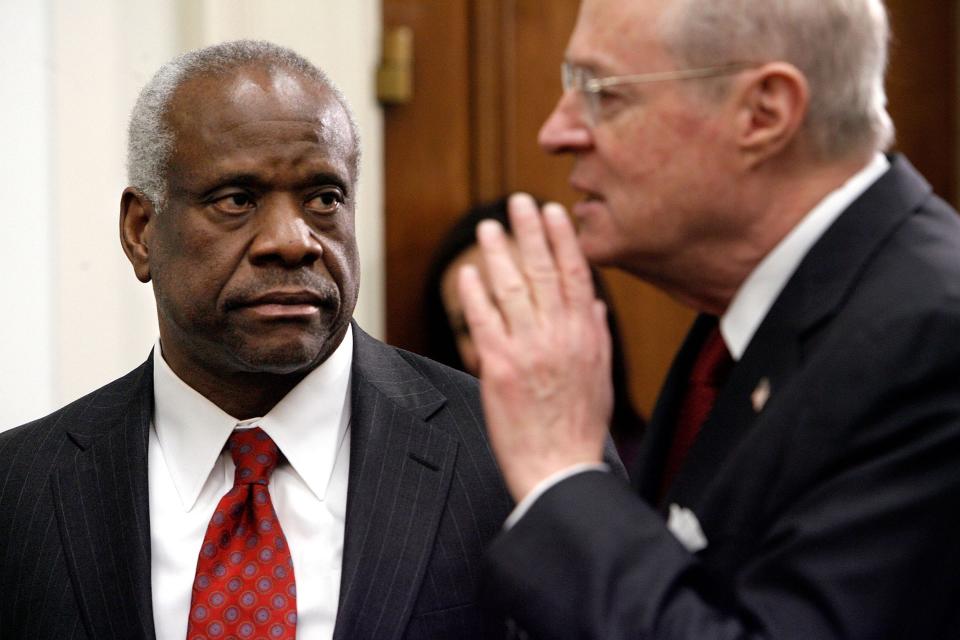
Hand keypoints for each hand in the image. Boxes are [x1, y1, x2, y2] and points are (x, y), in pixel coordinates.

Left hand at [458, 193, 612, 500]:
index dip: (564, 240)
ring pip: (512, 289)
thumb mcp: (601, 379)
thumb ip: (596, 336)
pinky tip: (467, 272)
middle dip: (531, 232)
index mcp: (586, 337)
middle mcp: (560, 336)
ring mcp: (529, 350)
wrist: (560, 470)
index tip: (554, 212)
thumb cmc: (580, 429)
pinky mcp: (499, 369)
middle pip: (544, 272)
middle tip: (519, 200)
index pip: (576, 276)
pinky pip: (484, 321)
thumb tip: (593, 303)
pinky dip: (475, 294)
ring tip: (488, 227)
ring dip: (499, 254)